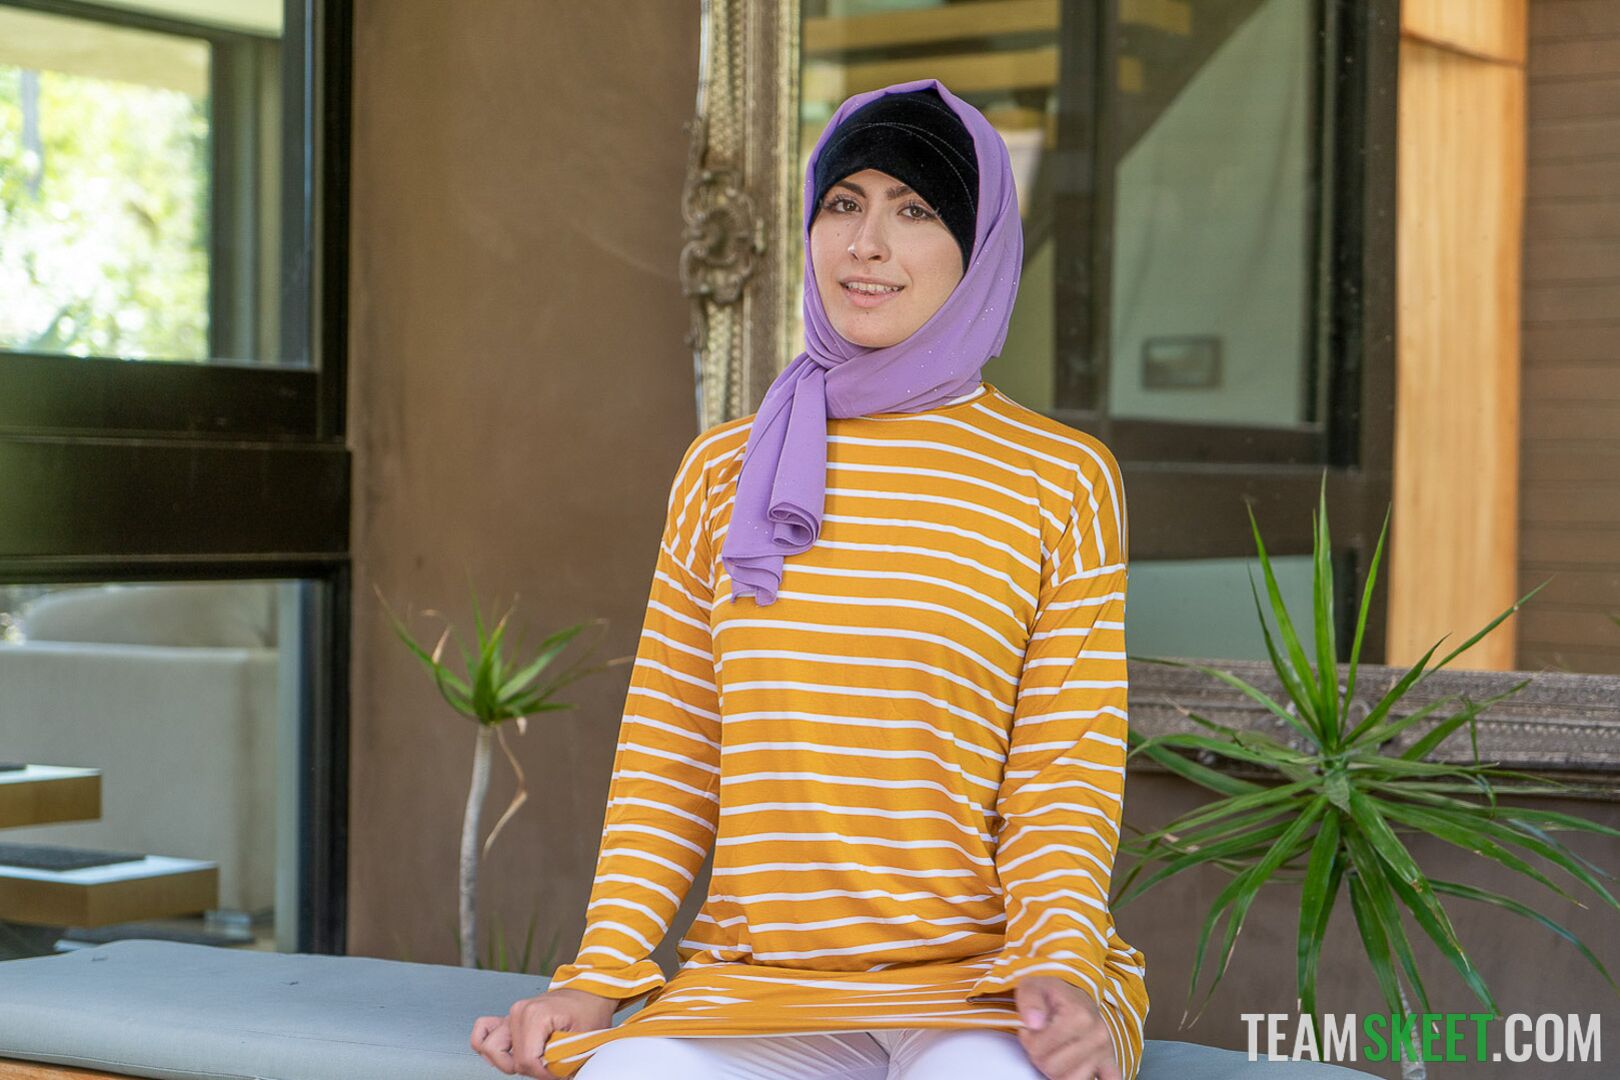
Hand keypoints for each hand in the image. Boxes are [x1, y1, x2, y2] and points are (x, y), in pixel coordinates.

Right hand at [471, 987, 617, 1076]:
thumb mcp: (584, 1038)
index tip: (558, 1074)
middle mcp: (518, 1012)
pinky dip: (489, 1047)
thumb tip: (549, 1072)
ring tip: (529, 1063)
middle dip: (529, 1070)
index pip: (527, 1060)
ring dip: (506, 1062)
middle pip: (508, 1059)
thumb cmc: (588, 1012)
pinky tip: (508, 1054)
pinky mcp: (508, 1019)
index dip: (543, 1074)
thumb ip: (562, 1059)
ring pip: (488, 1048)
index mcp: (536, 1015)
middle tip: (547, 1068)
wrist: (589, 993)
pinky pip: (482, 1033)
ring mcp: (511, 1015)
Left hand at [1014, 975, 1121, 1079]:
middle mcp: (1097, 1035)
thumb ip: (1029, 1001)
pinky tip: (1082, 1070)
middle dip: (1040, 1057)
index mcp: (1079, 1016)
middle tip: (1041, 1040)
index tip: (1030, 1028)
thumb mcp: (1032, 986)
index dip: (1028, 1040)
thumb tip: (1033, 1024)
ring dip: (1057, 1071)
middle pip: (1053, 1068)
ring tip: (1055, 1051)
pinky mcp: (1109, 1062)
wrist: (1075, 994)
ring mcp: (1105, 1051)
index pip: (1039, 1048)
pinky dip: (1092, 1078)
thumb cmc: (1051, 993)